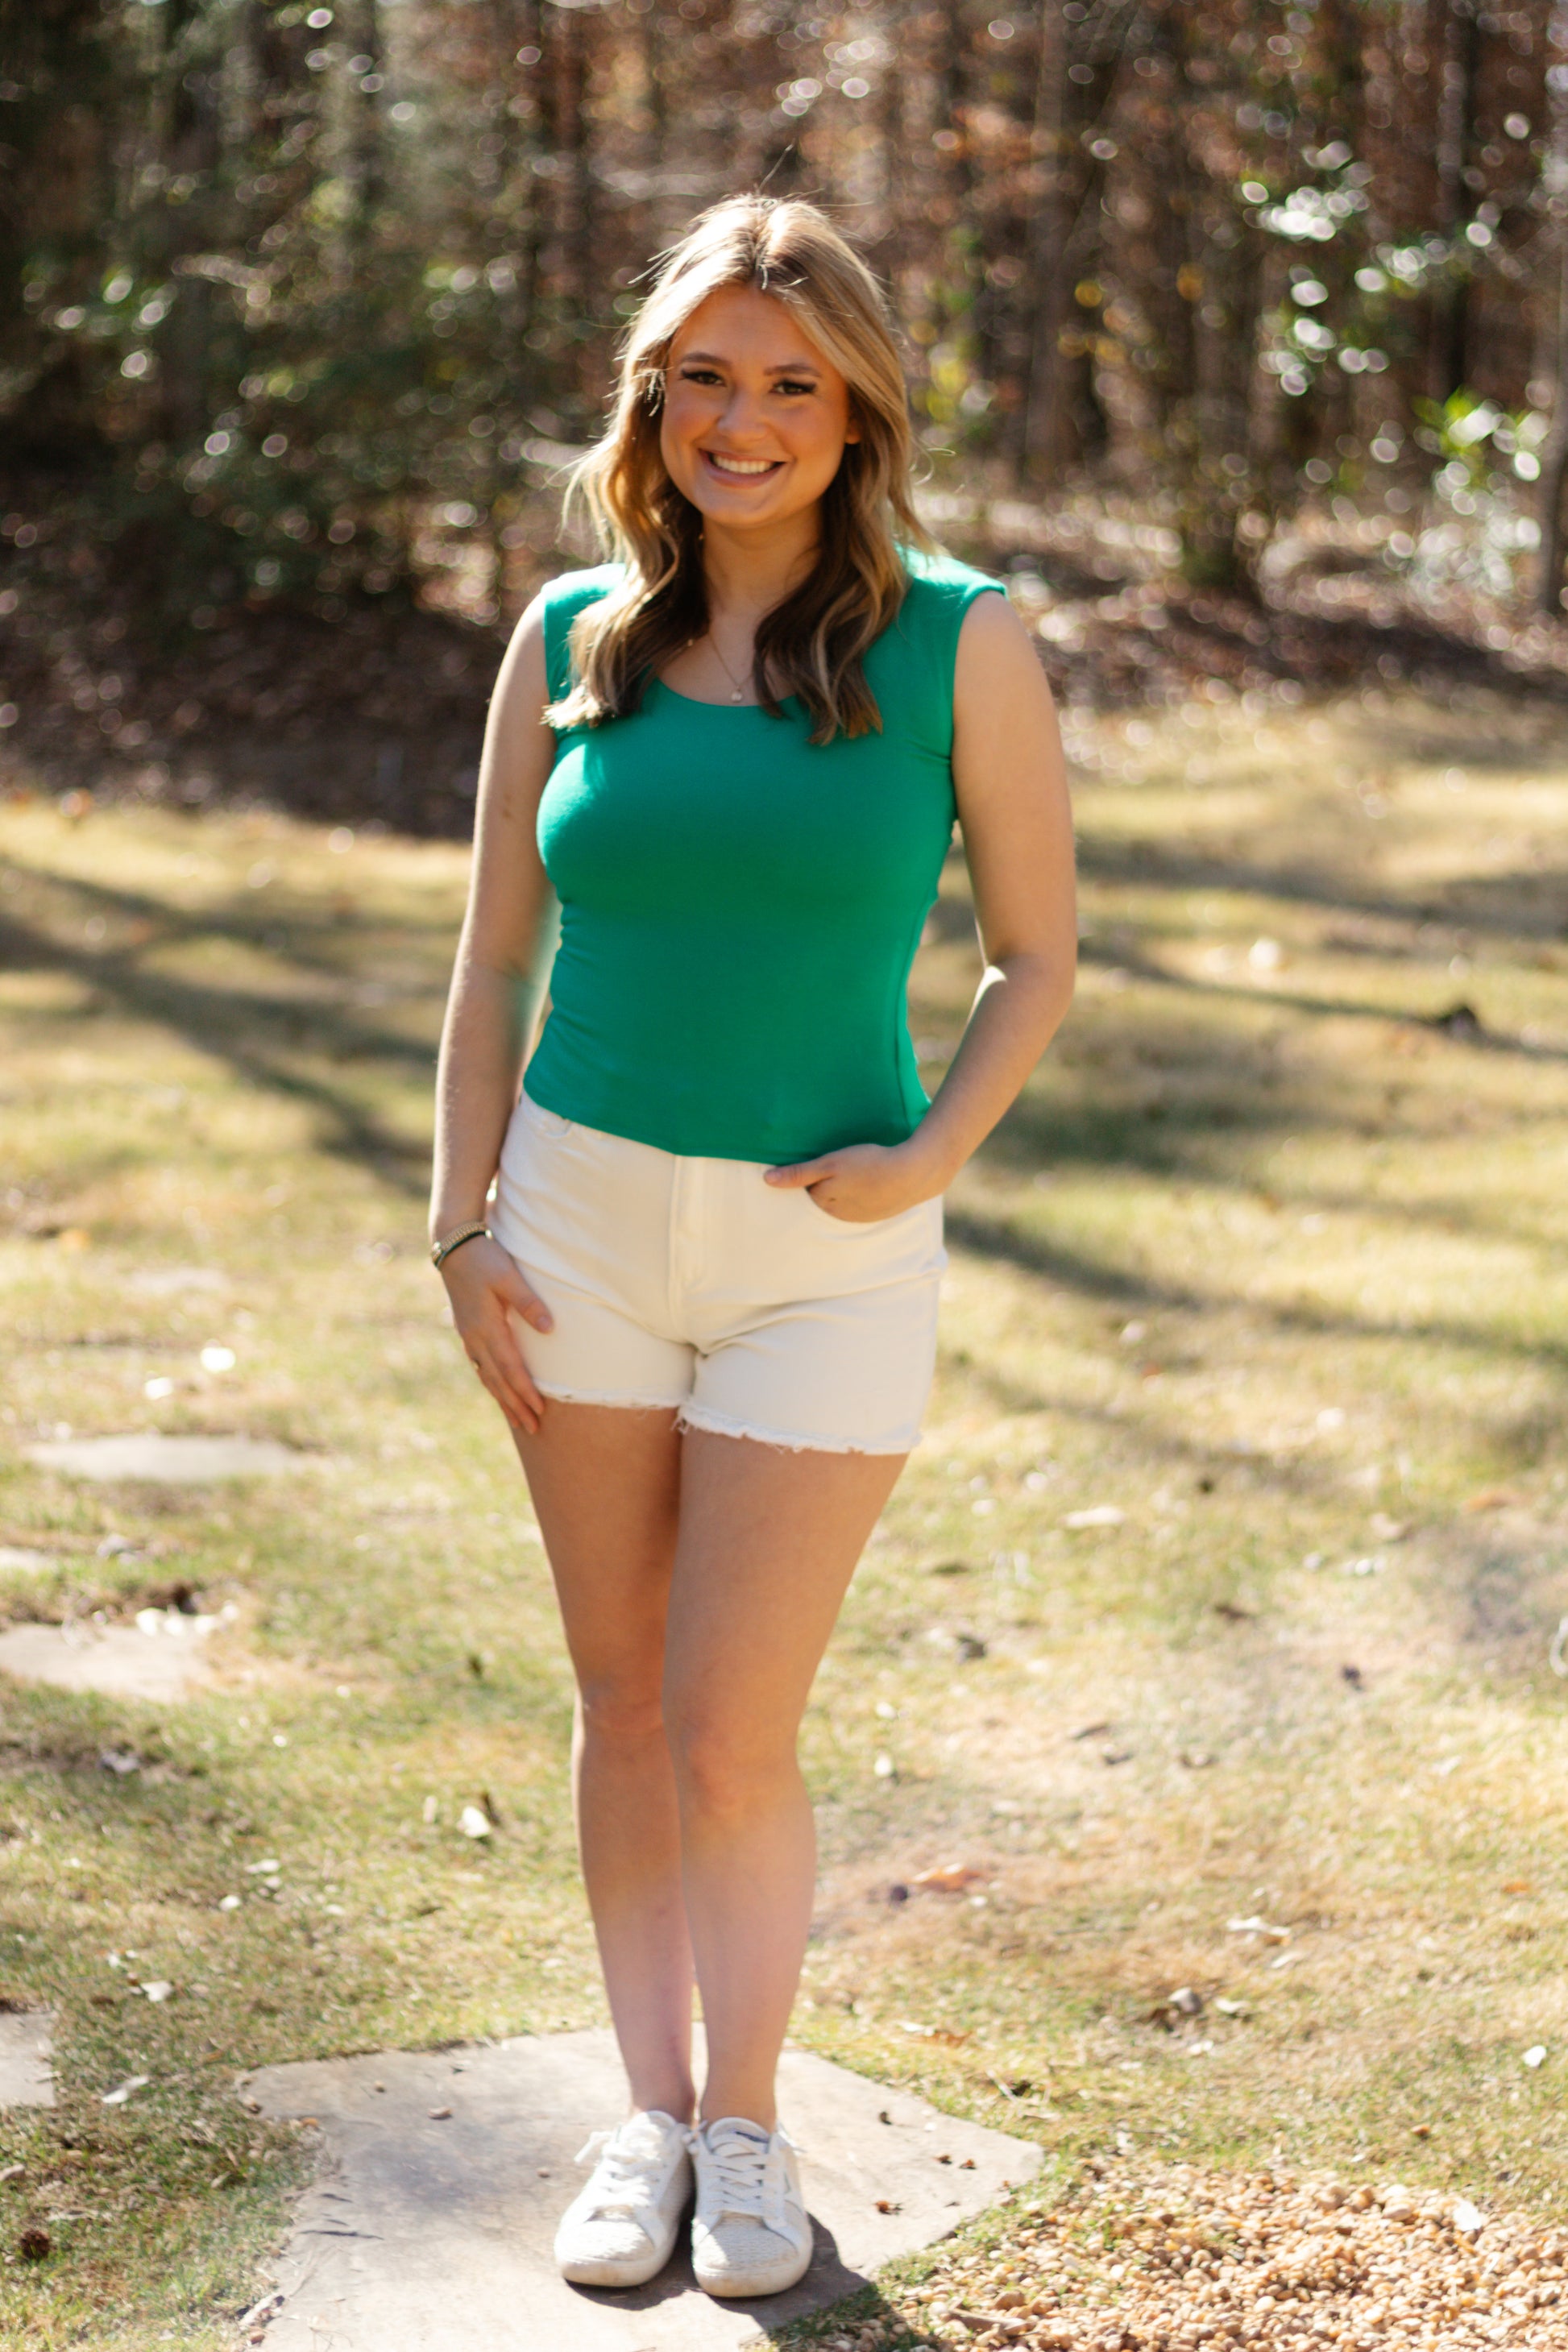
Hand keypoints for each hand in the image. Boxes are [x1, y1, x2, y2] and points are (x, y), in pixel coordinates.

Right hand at [437, 1234, 551, 1434]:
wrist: (454, 1247)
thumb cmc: (485, 1259)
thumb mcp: (509, 1276)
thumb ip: (528, 1302)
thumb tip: (549, 1329)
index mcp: (486, 1327)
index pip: (510, 1368)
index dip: (525, 1391)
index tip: (539, 1411)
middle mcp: (475, 1338)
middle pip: (497, 1381)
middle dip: (515, 1406)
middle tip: (533, 1428)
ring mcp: (468, 1337)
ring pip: (487, 1376)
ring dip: (503, 1399)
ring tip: (517, 1419)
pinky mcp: (467, 1332)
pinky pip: (480, 1366)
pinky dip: (491, 1383)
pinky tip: (497, 1391)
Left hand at [763, 1139, 943, 1222]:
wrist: (914, 1173)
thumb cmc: (869, 1165)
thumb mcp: (829, 1164)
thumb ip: (798, 1173)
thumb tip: (766, 1180)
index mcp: (826, 1204)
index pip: (807, 1190)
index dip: (811, 1173)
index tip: (817, 1160)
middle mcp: (841, 1216)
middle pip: (825, 1197)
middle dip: (826, 1184)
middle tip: (838, 1163)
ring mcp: (861, 1217)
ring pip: (844, 1201)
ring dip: (845, 1189)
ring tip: (855, 1170)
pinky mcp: (879, 1213)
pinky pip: (862, 1203)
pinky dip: (862, 1192)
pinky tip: (870, 1179)